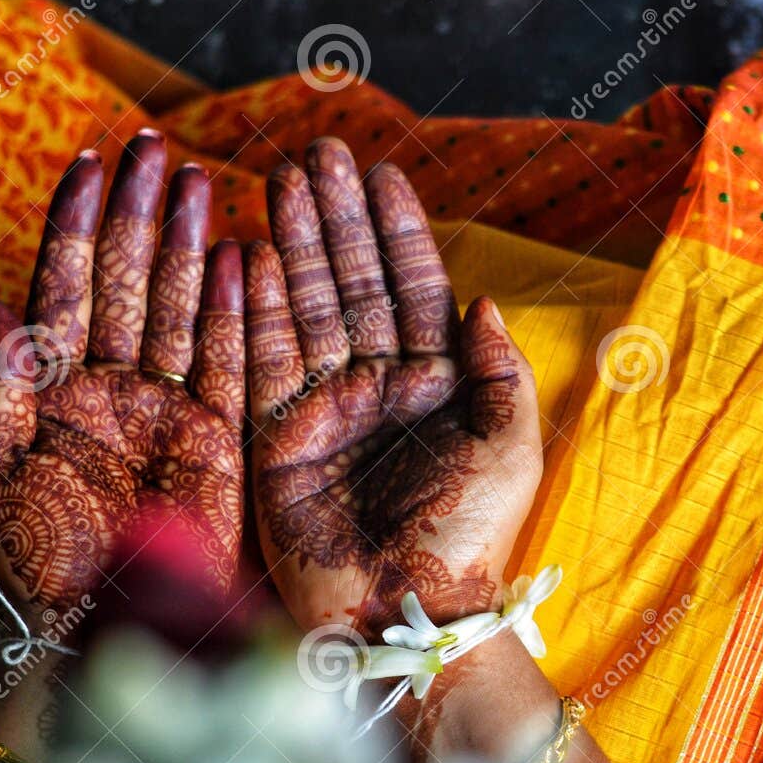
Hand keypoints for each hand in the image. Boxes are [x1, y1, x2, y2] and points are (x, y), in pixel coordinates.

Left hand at [0, 132, 245, 615]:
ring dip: (187, 243)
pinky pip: (230, 361)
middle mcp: (114, 389)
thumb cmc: (39, 566)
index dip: (75, 225)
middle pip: (129, 283)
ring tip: (199, 181)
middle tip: (154, 147)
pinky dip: (237, 310)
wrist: (108, 630)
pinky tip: (240, 257)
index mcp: (53, 391)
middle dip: (137, 213)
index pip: (67, 289)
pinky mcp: (219, 437)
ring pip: (180, 308)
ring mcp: (170, 410)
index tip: (87, 161)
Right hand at [244, 137, 541, 634]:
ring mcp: (324, 411)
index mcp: (437, 386)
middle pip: (353, 284)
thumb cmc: (470, 536)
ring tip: (282, 181)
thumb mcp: (509, 448)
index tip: (381, 172)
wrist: (408, 611)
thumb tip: (480, 301)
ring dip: (295, 244)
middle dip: (336, 218)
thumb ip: (500, 372)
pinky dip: (257, 309)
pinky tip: (252, 254)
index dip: (396, 231)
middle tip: (317, 152)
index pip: (414, 289)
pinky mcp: (277, 439)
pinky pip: (264, 360)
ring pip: (307, 309)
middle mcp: (378, 389)